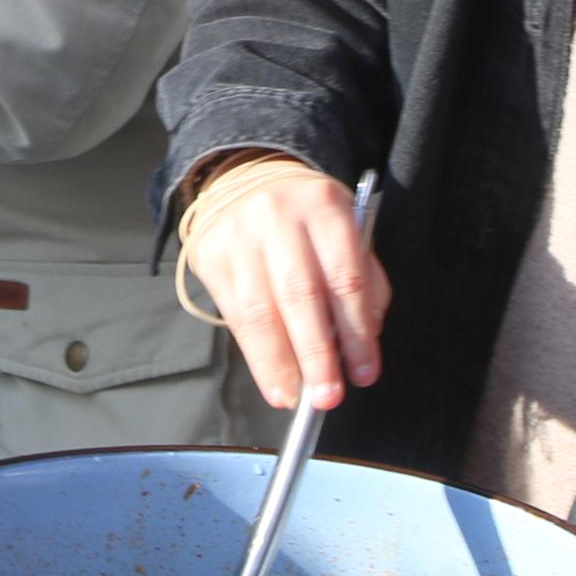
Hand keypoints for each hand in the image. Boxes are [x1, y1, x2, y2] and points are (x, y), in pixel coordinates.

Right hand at [177, 159, 390, 410]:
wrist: (246, 176)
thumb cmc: (307, 216)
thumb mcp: (347, 229)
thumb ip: (363, 280)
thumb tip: (361, 339)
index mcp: (324, 206)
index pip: (345, 276)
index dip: (356, 331)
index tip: (364, 371)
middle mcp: (278, 218)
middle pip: (300, 295)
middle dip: (316, 354)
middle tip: (329, 396)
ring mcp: (238, 237)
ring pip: (261, 311)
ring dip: (281, 364)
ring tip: (297, 398)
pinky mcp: (211, 257)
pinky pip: (235, 317)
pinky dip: (257, 356)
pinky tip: (274, 382)